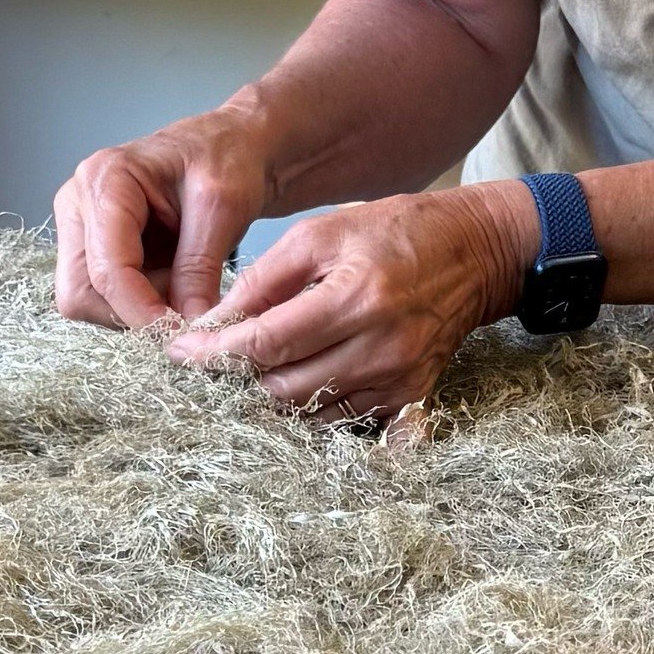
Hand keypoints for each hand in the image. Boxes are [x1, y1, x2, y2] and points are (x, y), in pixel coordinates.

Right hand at [53, 105, 271, 328]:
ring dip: (138, 309)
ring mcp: (84, 227)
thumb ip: (200, 267)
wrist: (235, 144)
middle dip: (133, 312)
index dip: (141, 311)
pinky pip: (105, 298)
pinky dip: (141, 303)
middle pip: (81, 293)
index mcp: (104, 180)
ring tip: (186, 282)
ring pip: (90, 302)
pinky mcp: (95, 248)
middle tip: (185, 306)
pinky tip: (176, 280)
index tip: (181, 334)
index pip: (106, 269)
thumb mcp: (223, 206)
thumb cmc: (229, 156)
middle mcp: (80, 204)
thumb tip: (187, 326)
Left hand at [164, 182, 535, 419]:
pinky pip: (346, 423)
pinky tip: (294, 392)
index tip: (179, 353)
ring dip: (270, 401)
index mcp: (354, 298)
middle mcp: (379, 348)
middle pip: (283, 390)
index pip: (267, 343)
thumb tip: (217, 320)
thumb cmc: (394, 230)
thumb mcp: (325, 231)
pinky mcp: (410, 399)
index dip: (216, 353)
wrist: (475, 251)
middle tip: (208, 364)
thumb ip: (267, 277)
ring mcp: (398, 381)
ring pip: (310, 415)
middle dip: (238, 381)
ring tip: (244, 376)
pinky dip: (313, 413)